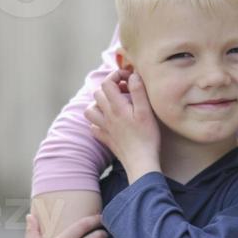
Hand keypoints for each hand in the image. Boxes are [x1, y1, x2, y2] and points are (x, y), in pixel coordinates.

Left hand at [84, 68, 161, 182]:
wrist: (141, 162)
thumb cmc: (147, 137)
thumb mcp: (146, 111)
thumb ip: (138, 91)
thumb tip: (133, 76)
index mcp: (117, 107)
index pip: (107, 83)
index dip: (116, 75)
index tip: (128, 78)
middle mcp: (107, 116)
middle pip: (98, 93)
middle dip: (109, 88)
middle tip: (125, 91)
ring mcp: (104, 128)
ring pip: (90, 110)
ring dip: (99, 104)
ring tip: (113, 105)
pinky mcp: (106, 139)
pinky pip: (94, 127)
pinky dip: (98, 122)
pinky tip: (109, 122)